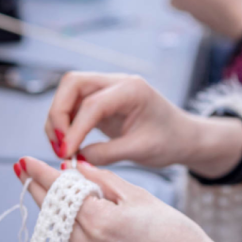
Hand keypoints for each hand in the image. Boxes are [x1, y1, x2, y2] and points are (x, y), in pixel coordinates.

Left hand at [14, 159, 212, 241]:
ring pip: (56, 223)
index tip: (24, 160)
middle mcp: (87, 241)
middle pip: (50, 208)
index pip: (59, 190)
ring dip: (48, 202)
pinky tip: (63, 206)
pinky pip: (68, 236)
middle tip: (22, 168)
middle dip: (35, 186)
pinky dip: (62, 217)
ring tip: (41, 183)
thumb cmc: (170, 231)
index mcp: (98, 220)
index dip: (39, 173)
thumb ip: (103, 180)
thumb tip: (77, 167)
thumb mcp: (137, 196)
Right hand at [45, 72, 241, 177]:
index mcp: (132, 89)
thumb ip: (108, 154)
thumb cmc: (169, 140)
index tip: (66, 153)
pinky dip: (65, 123)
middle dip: (58, 113)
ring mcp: (107, 89)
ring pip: (69, 92)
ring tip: (62, 148)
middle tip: (59, 146)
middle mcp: (116, 83)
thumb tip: (75, 158)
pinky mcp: (101, 101)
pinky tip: (69, 144)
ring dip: (58, 119)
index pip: (92, 103)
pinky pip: (74, 105)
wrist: (183, 136)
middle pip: (72, 83)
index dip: (74, 128)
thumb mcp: (141, 150)